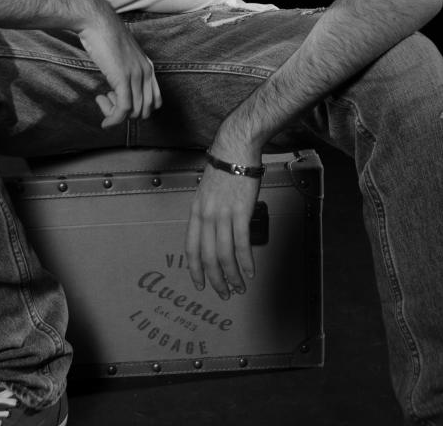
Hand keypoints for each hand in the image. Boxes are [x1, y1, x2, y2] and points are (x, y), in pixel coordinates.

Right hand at [77, 0, 161, 127]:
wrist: (96, 21)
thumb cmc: (104, 36)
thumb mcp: (121, 56)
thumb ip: (125, 70)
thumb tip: (118, 89)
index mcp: (148, 67)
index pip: (155, 101)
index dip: (139, 109)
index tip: (119, 103)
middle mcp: (146, 72)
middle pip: (146, 110)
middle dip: (127, 115)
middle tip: (108, 103)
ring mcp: (136, 75)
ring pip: (135, 112)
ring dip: (116, 115)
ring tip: (102, 101)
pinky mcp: (123, 78)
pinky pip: (123, 109)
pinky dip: (114, 120)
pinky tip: (105, 121)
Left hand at [185, 150, 260, 299]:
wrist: (235, 149)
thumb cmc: (224, 169)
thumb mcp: (207, 192)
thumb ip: (208, 214)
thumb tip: (214, 234)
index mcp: (196, 212)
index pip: (191, 248)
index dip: (195, 270)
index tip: (200, 284)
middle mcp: (206, 216)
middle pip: (208, 257)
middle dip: (216, 280)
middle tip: (224, 293)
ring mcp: (223, 214)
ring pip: (225, 255)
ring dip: (233, 276)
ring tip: (240, 287)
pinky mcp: (241, 212)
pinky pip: (242, 244)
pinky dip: (246, 262)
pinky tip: (251, 272)